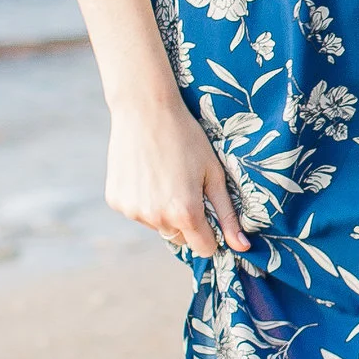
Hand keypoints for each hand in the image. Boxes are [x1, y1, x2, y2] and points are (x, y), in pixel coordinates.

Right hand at [105, 96, 247, 255]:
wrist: (144, 110)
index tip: (209, 214)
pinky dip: (143, 200)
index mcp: (185, 212)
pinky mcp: (117, 201)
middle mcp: (157, 218)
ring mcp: (133, 211)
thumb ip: (228, 214)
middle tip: (185, 186)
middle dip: (186, 221)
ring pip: (158, 225)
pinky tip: (146, 174)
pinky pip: (137, 212)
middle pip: (180, 238)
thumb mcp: (213, 174)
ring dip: (164, 211)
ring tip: (164, 176)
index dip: (210, 234)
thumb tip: (242, 247)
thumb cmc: (186, 138)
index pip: (204, 248)